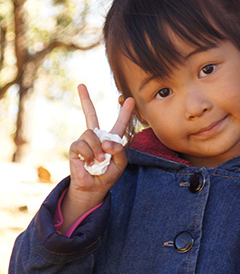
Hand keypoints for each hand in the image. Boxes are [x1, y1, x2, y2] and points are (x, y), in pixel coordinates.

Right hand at [59, 84, 134, 231]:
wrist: (93, 188)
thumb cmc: (107, 176)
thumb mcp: (120, 164)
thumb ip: (119, 151)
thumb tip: (106, 142)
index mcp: (111, 140)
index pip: (119, 124)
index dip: (125, 112)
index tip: (130, 99)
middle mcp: (96, 137)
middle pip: (90, 115)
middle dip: (85, 99)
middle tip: (80, 85)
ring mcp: (85, 141)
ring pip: (91, 134)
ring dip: (97, 150)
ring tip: (98, 162)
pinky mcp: (75, 148)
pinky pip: (82, 145)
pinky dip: (88, 155)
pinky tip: (88, 163)